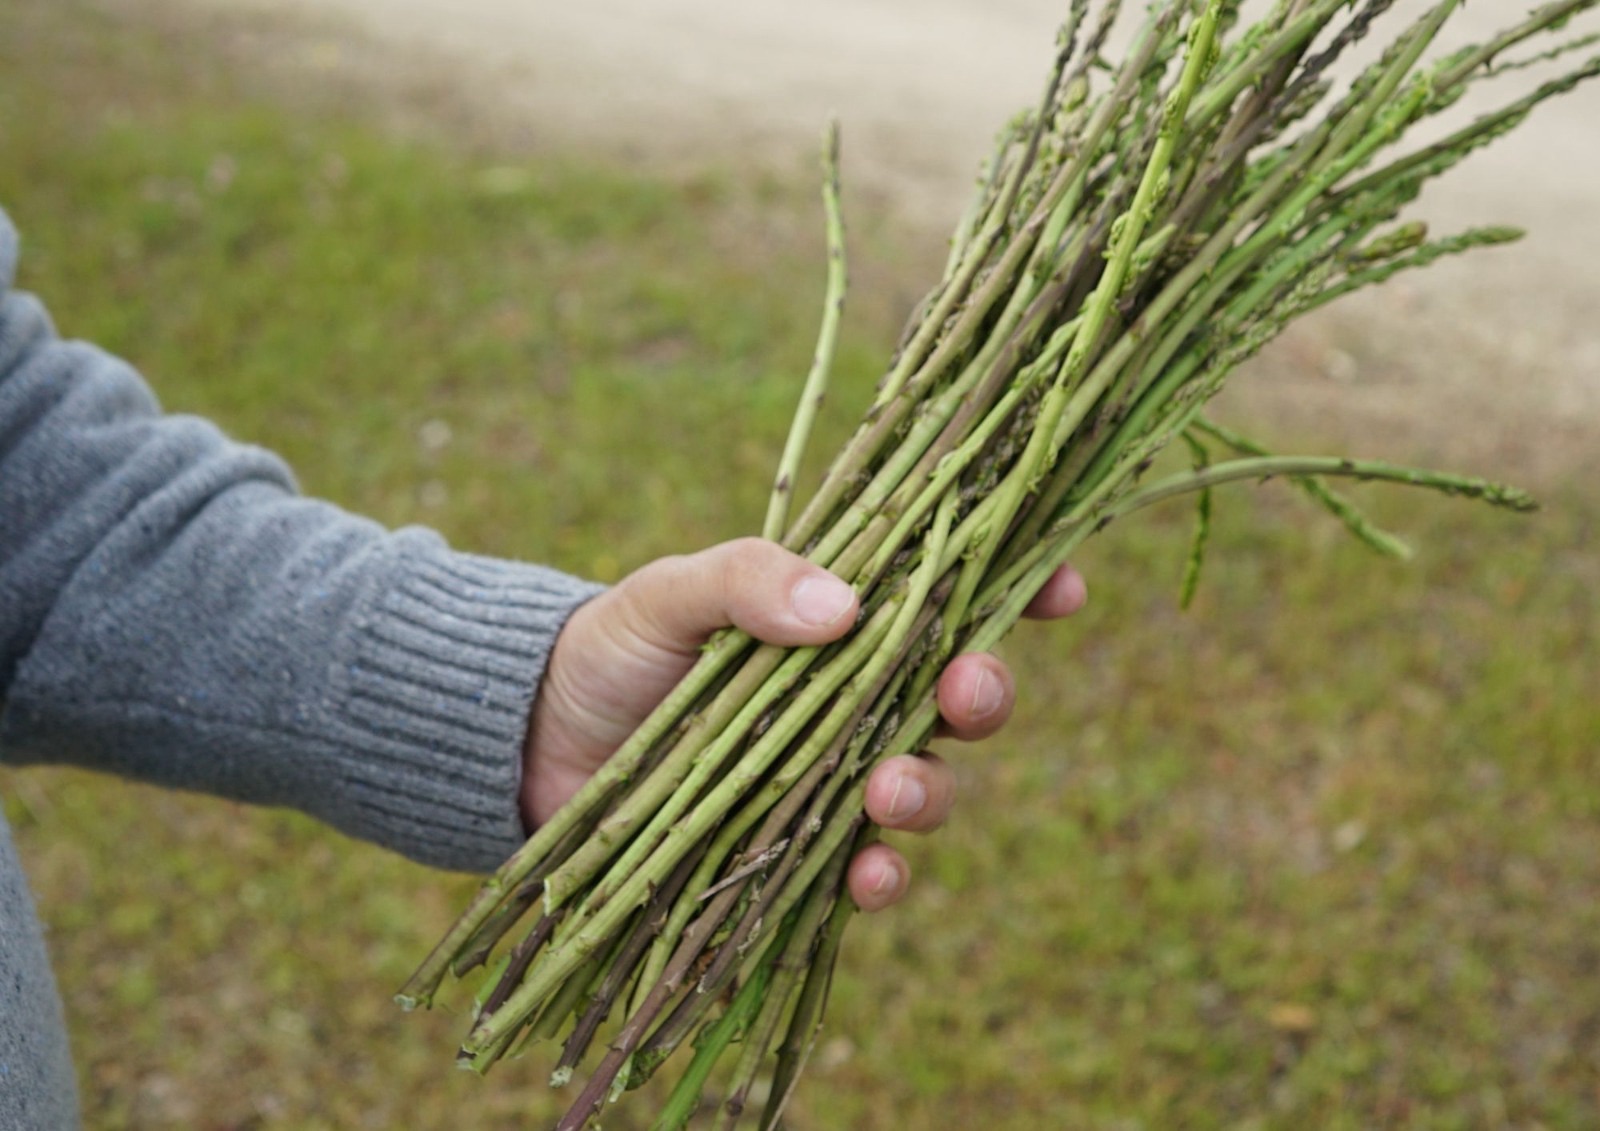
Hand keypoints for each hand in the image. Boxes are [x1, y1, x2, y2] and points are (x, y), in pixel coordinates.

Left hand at [524, 537, 1085, 910]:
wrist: (536, 744)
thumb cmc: (613, 650)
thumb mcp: (671, 594)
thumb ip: (749, 579)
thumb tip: (847, 606)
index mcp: (842, 621)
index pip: (953, 598)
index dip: (1022, 589)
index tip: (1064, 586)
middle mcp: (856, 698)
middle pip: (958, 698)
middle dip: (983, 694)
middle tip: (966, 692)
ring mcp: (833, 777)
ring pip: (925, 786)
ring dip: (928, 792)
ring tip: (889, 791)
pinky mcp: (800, 851)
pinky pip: (866, 870)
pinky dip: (881, 876)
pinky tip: (871, 875)